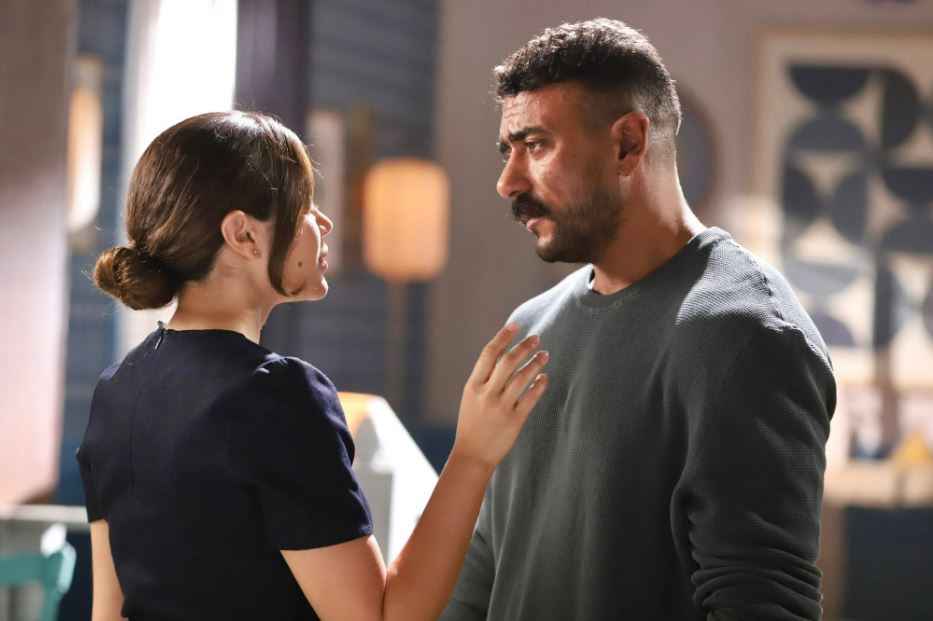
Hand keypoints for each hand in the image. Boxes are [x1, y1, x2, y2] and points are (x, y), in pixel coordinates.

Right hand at [452, 323, 547, 470]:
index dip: (503, 336)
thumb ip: (484, 378)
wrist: (472, 455)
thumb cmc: (472, 423)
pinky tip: (545, 377)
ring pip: (523, 378)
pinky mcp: (514, 421)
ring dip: (536, 363)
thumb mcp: (471, 397)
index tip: (515, 325)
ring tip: (545, 355)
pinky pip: (531, 398)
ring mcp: (501, 408)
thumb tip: (505, 355)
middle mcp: (486, 394)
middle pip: (508, 361)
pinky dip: (540, 385)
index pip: (489, 353)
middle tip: (536, 338)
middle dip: (524, 346)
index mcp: (473, 385)